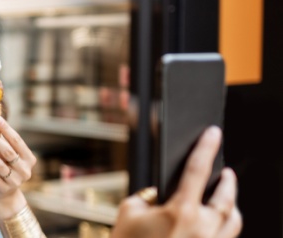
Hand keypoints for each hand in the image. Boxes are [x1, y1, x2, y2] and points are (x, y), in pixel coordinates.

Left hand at [0, 116, 36, 218]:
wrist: (6, 194)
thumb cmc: (8, 168)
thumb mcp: (11, 157)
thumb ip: (6, 143)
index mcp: (29, 159)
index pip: (18, 141)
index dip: (7, 129)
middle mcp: (25, 170)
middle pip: (8, 151)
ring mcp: (15, 181)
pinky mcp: (4, 188)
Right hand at [111, 126, 241, 237]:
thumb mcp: (127, 213)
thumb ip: (146, 197)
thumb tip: (160, 195)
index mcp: (182, 211)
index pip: (198, 169)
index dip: (206, 147)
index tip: (213, 133)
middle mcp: (204, 229)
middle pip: (226, 197)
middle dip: (228, 181)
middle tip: (226, 171)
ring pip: (233, 220)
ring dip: (231, 205)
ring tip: (225, 198)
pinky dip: (224, 227)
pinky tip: (214, 224)